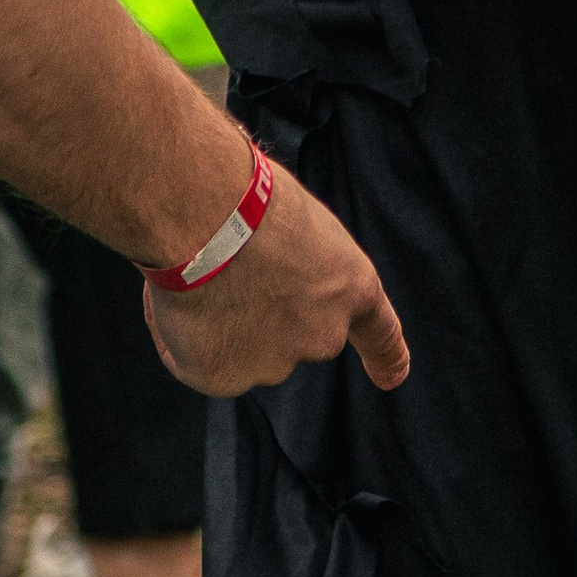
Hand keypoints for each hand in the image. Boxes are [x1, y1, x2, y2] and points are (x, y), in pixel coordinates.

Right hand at [145, 161, 409, 396]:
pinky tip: (182, 300)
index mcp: (352, 287)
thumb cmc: (250, 197)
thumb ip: (298, 266)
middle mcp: (324, 335)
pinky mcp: (226, 378)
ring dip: (225, 324)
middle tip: (232, 271)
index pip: (380, 332)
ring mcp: (276, 363)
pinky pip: (201, 359)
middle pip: (294, 336)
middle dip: (267, 315)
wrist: (207, 217)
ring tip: (204, 276)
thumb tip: (263, 280)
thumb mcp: (299, 223)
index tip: (394, 379)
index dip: (385, 357)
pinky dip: (187, 338)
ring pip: (243, 349)